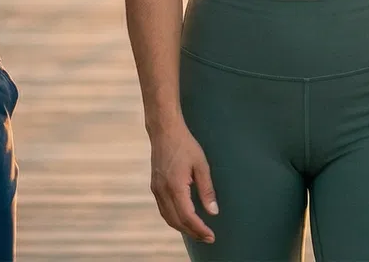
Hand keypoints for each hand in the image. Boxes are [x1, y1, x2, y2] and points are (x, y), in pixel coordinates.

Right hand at [148, 120, 216, 244]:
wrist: (164, 131)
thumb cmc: (185, 145)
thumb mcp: (201, 165)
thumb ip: (207, 189)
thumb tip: (213, 212)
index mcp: (175, 186)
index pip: (187, 216)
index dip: (199, 229)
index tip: (211, 236)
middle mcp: (163, 191)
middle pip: (177, 221)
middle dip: (192, 232)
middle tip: (207, 238)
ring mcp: (156, 190)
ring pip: (168, 218)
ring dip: (182, 228)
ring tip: (197, 232)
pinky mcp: (154, 187)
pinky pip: (163, 210)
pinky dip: (174, 219)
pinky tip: (183, 220)